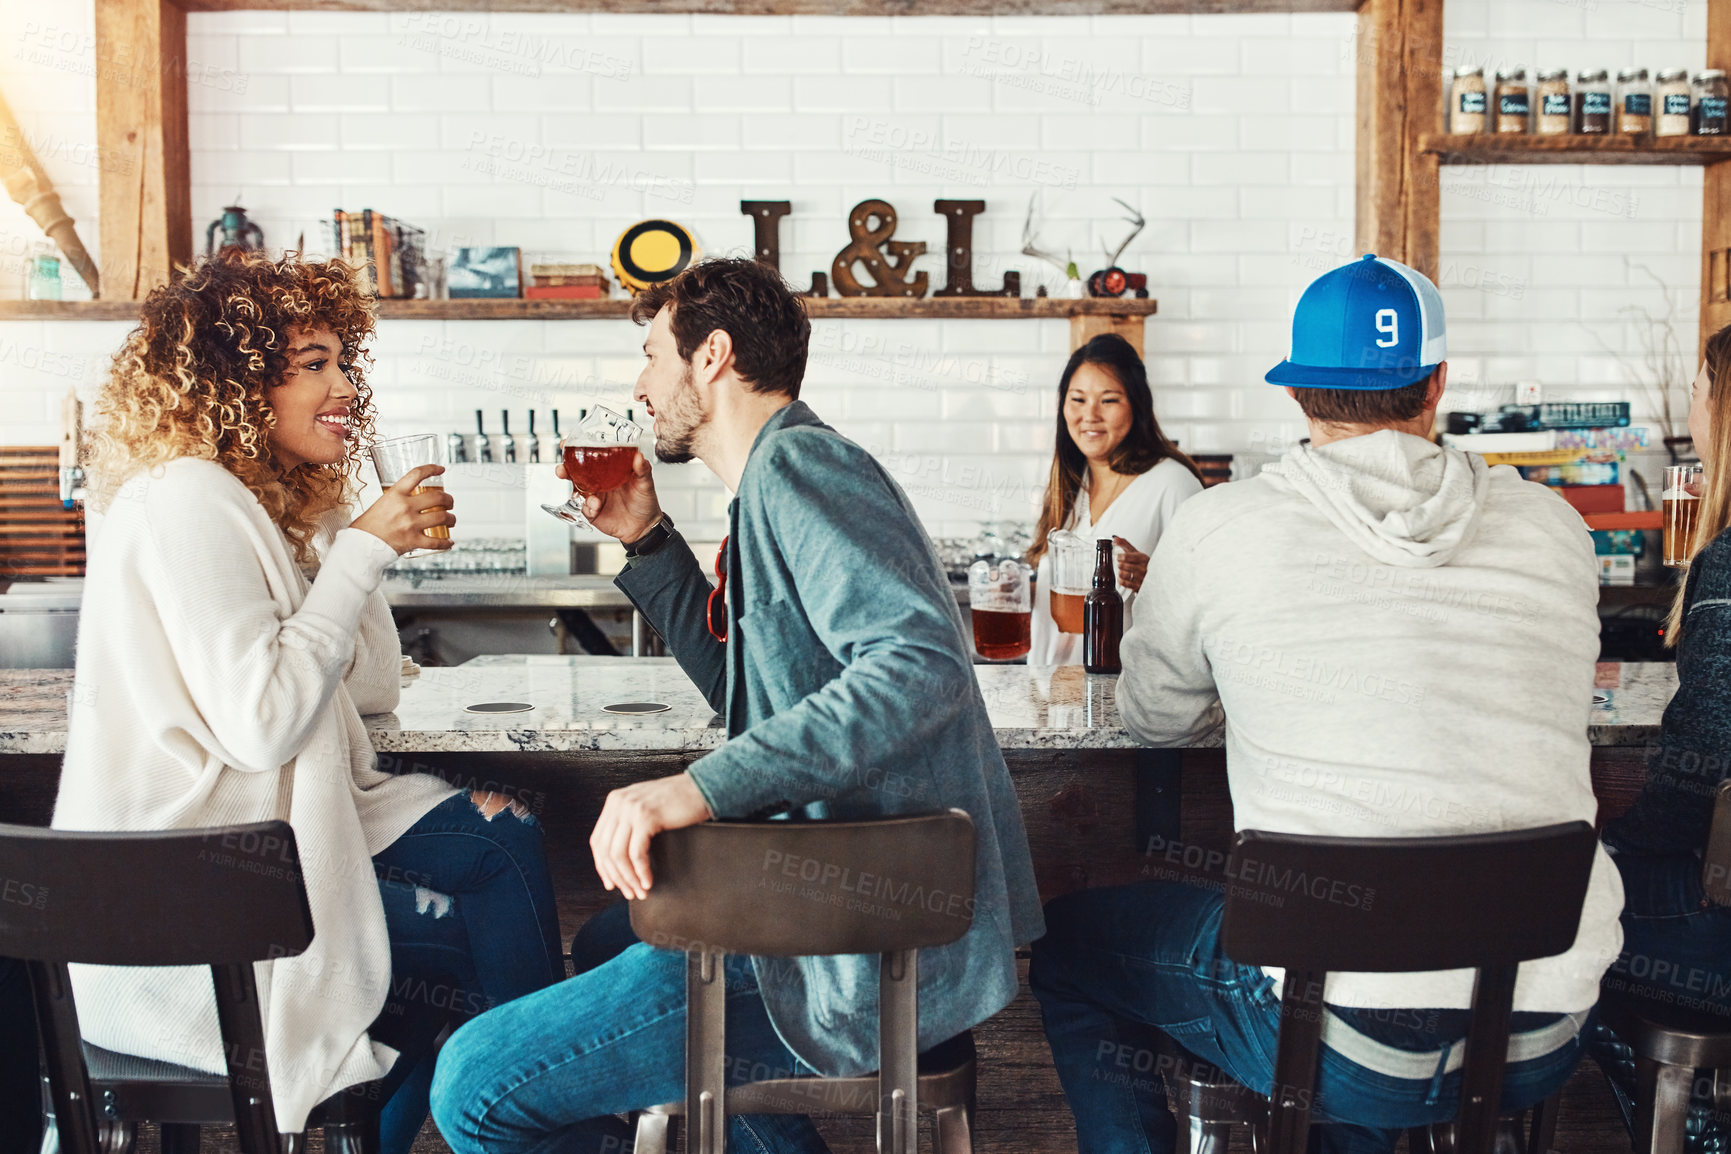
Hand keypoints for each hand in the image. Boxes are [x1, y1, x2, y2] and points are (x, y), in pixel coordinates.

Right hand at [352, 465, 454, 554]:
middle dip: (449, 499)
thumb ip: (397, 499)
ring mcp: (411, 524)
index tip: (441, 469)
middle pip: (438, 497)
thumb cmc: (367, 526)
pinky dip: (446, 542)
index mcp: (395, 494)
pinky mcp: (413, 541)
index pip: (417, 474)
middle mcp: (405, 507)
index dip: (432, 469)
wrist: (360, 545)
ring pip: (443, 517)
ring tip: (451, 520)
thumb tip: (411, 499)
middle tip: (450, 502)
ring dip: (451, 519)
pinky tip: (449, 542)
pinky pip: (437, 541)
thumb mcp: (380, 503)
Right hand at [555, 451, 662, 542]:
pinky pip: (585, 508)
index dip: (575, 450)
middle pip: (575, 473)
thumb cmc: (644, 501)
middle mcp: (597, 482)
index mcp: (607, 471)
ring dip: (574, 491)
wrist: (644, 526)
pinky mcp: (593, 512)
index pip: (588, 457)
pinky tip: (597, 506)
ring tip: (586, 493)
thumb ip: (642, 469)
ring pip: (576, 490)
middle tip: (562, 469)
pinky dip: (589, 506)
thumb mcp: (645, 483)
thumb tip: (639, 456)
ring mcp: (593, 497)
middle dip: (564, 469)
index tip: (565, 444)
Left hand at [589, 772, 711, 899]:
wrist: (702, 787)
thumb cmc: (679, 800)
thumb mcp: (644, 807)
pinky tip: (648, 880)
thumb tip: (617, 858)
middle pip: (605, 850)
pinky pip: (637, 854)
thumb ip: (628, 823)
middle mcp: (619, 803)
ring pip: (618, 855)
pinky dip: (641, 871)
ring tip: (640, 890)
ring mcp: (631, 809)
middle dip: (616, 877)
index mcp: (615, 801)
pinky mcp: (646, 817)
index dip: (603, 866)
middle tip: (628, 892)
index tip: (611, 882)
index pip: (597, 840)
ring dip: (629, 878)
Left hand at [1113, 536, 1148, 592]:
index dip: (1119, 557)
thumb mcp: (1136, 553)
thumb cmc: (1142, 563)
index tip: (1120, 557)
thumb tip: (1115, 538)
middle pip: (1122, 565)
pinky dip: (1121, 580)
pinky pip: (1124, 583)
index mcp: (1143, 558)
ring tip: (1123, 571)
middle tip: (1122, 565)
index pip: (1125, 556)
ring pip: (1122, 574)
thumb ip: (1125, 544)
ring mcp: (1141, 578)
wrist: (1152, 577)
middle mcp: (1143, 568)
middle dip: (1120, 565)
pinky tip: (1124, 578)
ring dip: (1120, 572)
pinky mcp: (1138, 586)